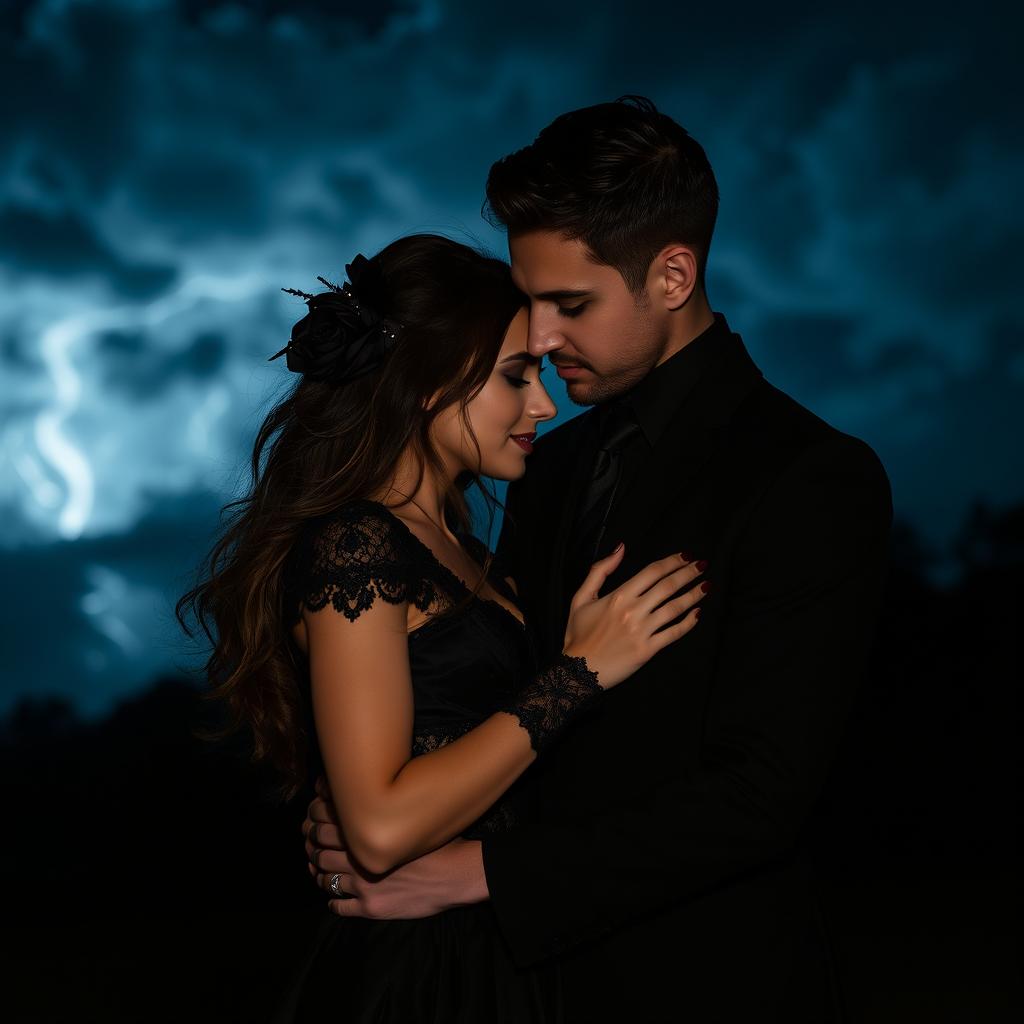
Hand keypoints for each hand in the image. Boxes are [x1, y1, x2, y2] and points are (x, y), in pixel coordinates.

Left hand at [303, 776, 487, 917]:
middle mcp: (359, 857)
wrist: (456, 875)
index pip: (327, 820)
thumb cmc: (439, 841)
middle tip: (311, 841)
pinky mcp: (370, 907)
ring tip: (318, 868)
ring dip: (318, 872)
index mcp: (368, 831)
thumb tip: (370, 795)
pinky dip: (331, 900)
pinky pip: (338, 906)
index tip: (314, 815)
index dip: (316, 816)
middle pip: (321, 848)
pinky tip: (333, 897)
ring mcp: (362, 884)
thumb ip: (385, 807)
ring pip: (325, 877)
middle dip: (312, 843)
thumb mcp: (411, 816)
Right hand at [563, 545, 706, 688]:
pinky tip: (697, 613)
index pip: (652, 572)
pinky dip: (688, 623)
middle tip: (703, 564)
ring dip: (693, 594)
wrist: (577, 671)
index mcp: (618, 596)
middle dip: (688, 573)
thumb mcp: (581, 597)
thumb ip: (599, 570)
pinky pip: (674, 634)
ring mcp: (642, 631)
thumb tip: (621, 548)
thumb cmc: (578, 634)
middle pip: (668, 586)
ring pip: (674, 608)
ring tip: (706, 585)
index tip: (685, 556)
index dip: (672, 561)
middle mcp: (633, 611)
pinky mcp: (648, 650)